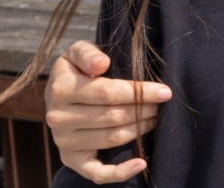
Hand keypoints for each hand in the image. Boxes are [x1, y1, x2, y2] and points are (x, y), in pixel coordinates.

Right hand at [44, 40, 171, 183]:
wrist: (58, 91)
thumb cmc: (77, 68)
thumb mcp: (78, 51)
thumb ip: (88, 53)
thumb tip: (102, 64)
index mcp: (61, 89)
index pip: (108, 93)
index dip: (140, 92)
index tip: (165, 91)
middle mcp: (58, 118)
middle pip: (113, 117)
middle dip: (144, 110)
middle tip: (162, 105)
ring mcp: (63, 141)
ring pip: (111, 139)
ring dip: (139, 130)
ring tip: (156, 119)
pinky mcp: (70, 159)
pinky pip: (96, 172)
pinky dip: (120, 172)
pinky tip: (141, 164)